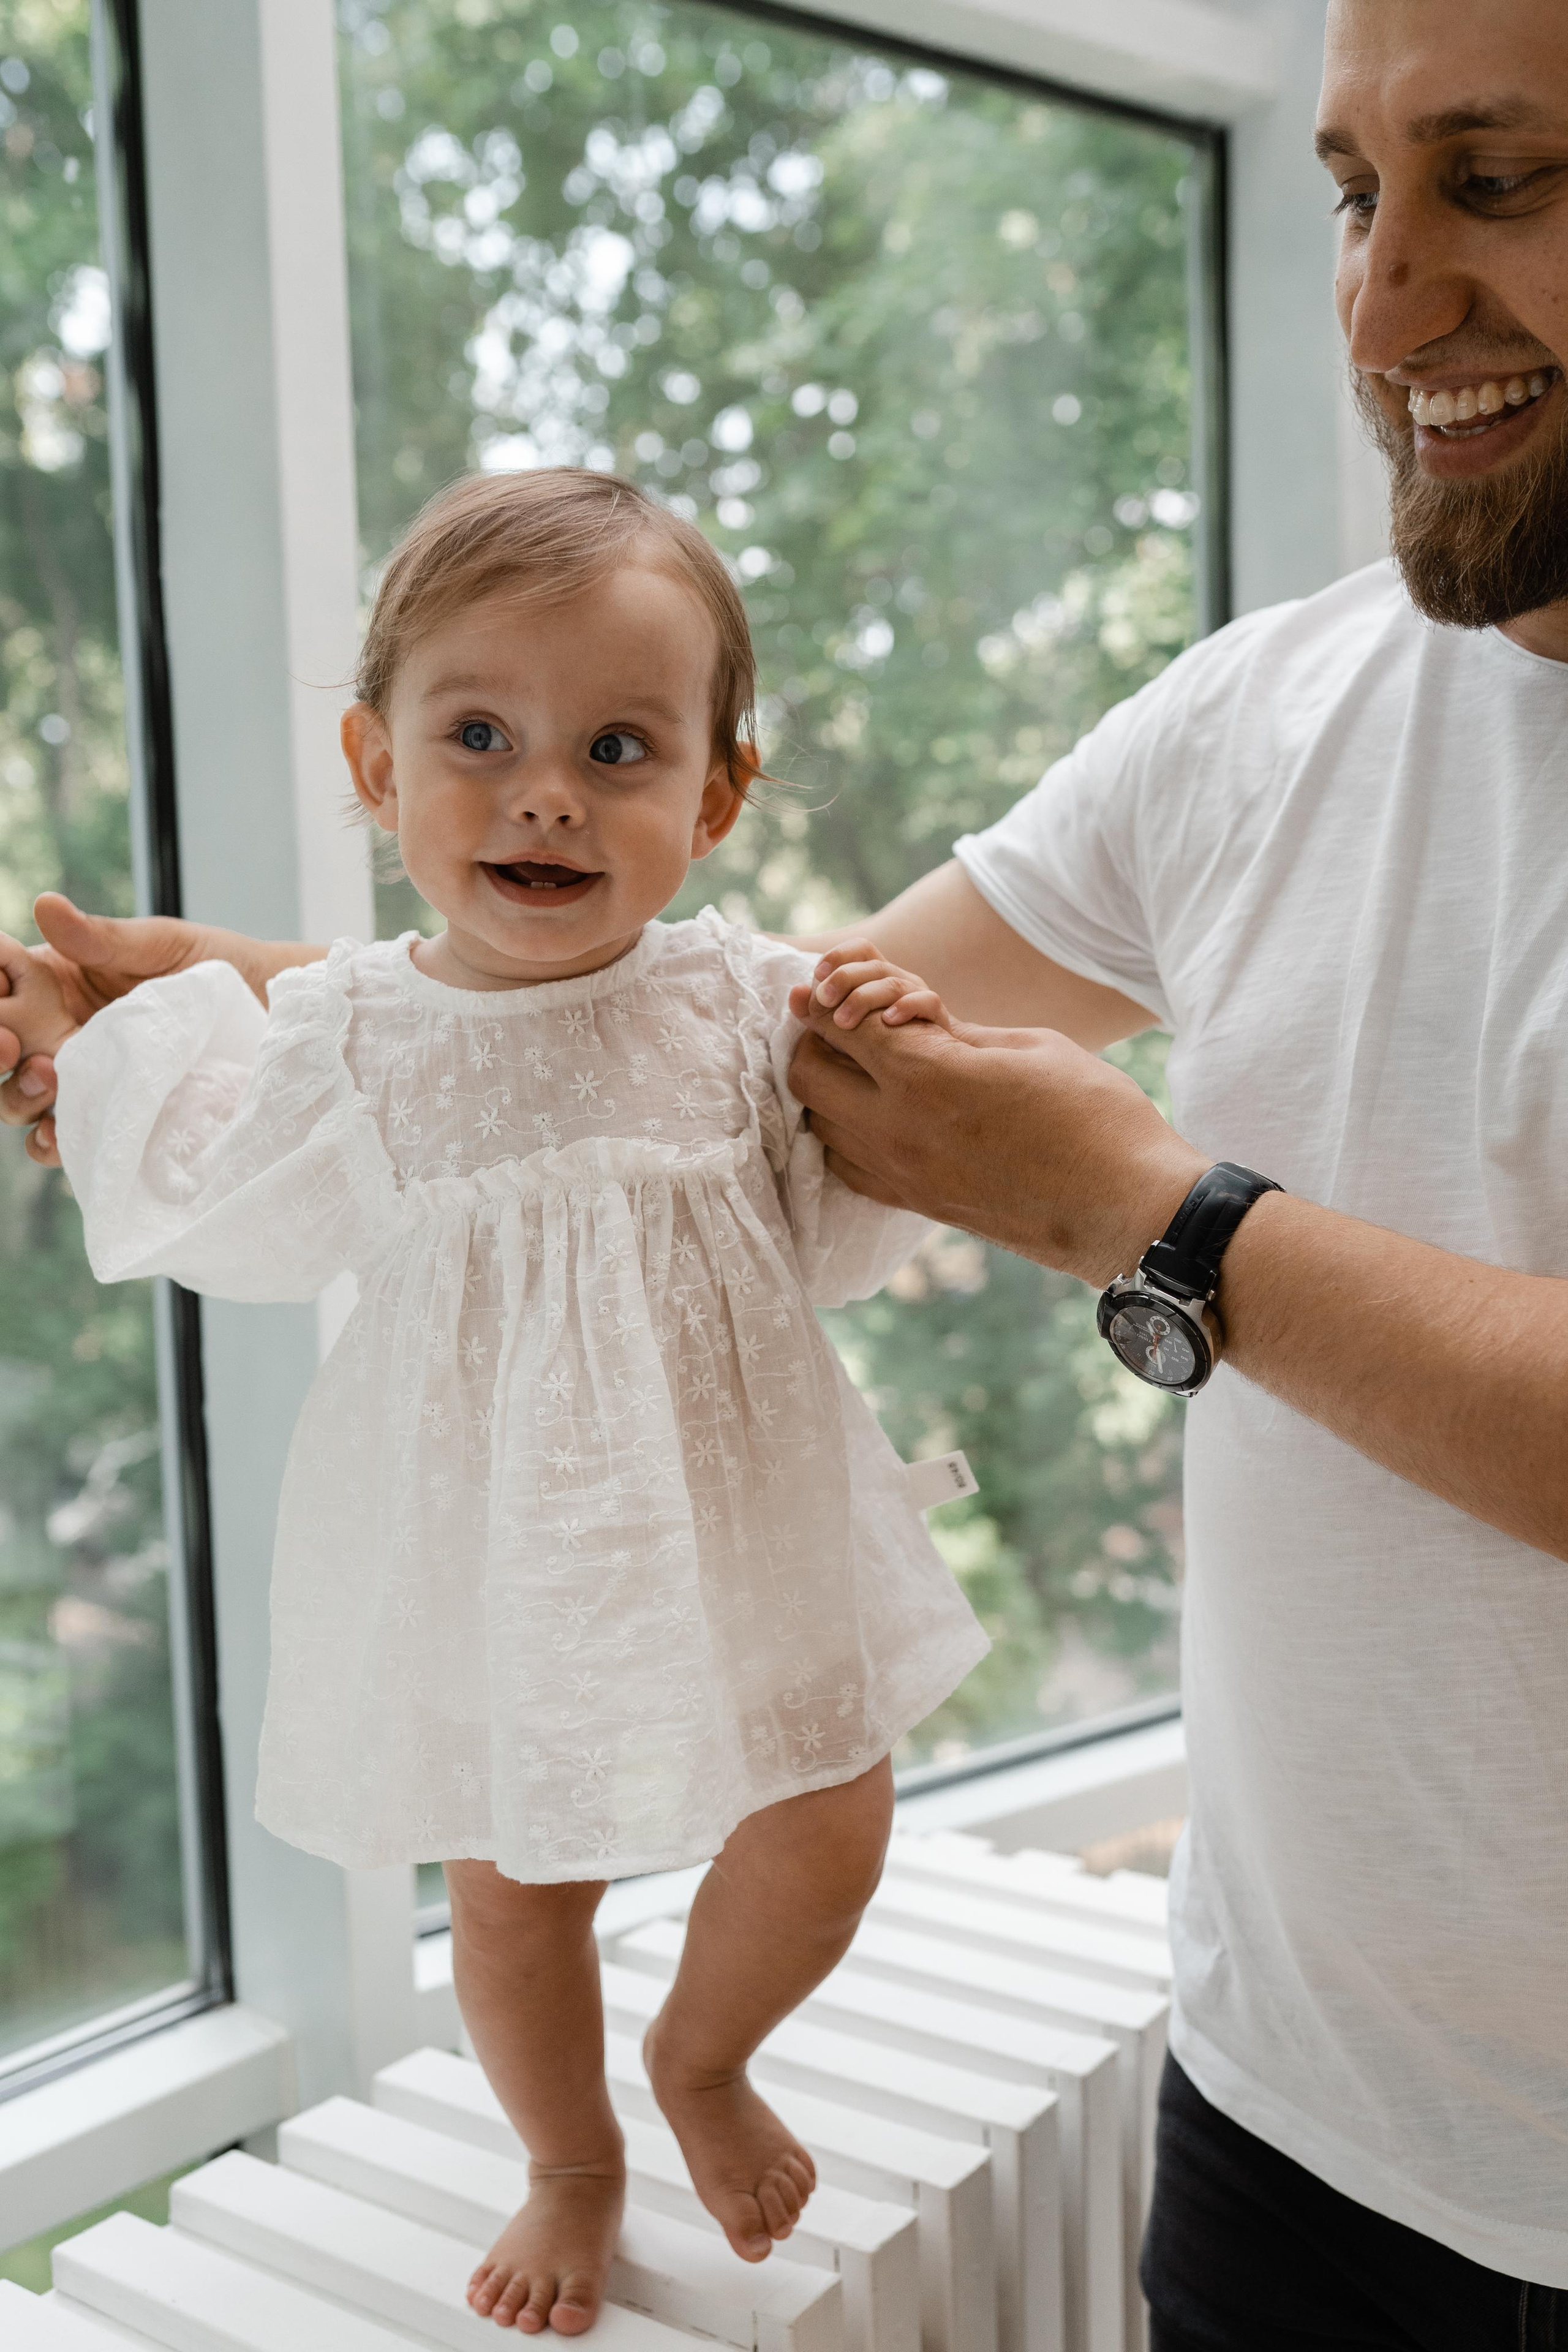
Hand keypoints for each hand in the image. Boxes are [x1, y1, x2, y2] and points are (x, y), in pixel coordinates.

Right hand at [0, 893, 328, 1166]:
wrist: (273, 1015)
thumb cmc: (217, 968)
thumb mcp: (163, 945)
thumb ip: (103, 937)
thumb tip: (45, 903)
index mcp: (56, 981)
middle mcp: (57, 1031)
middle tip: (10, 1044)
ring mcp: (84, 1078)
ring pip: (20, 1097)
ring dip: (17, 1094)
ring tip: (47, 1079)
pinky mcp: (113, 1116)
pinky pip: (66, 1137)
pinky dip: (52, 1141)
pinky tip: (59, 1135)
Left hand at [788, 939, 950, 1031]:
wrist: (939, 1059)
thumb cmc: (888, 1040)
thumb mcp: (850, 1025)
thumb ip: (822, 1011)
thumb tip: (794, 994)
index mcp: (879, 977)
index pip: (861, 948)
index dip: (838, 955)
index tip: (817, 974)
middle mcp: (899, 980)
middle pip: (872, 965)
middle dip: (844, 978)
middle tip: (823, 1000)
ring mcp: (919, 995)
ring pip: (893, 983)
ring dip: (864, 999)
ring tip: (843, 1022)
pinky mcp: (937, 1015)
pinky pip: (926, 1001)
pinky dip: (905, 1008)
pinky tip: (888, 1021)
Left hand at [788, 992, 1205, 1287]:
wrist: (1126, 1209)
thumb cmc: (1093, 1115)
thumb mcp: (1029, 1046)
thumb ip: (958, 1033)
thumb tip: (911, 1022)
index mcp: (926, 1075)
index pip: (841, 1024)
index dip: (828, 994)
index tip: (826, 980)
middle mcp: (896, 1129)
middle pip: (807, 1075)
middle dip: (815, 1039)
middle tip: (838, 1021)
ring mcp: (901, 1175)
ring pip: (819, 1123)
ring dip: (827, 1088)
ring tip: (859, 1066)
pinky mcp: (915, 1204)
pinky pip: (846, 1166)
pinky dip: (845, 1134)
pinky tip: (876, 1116)